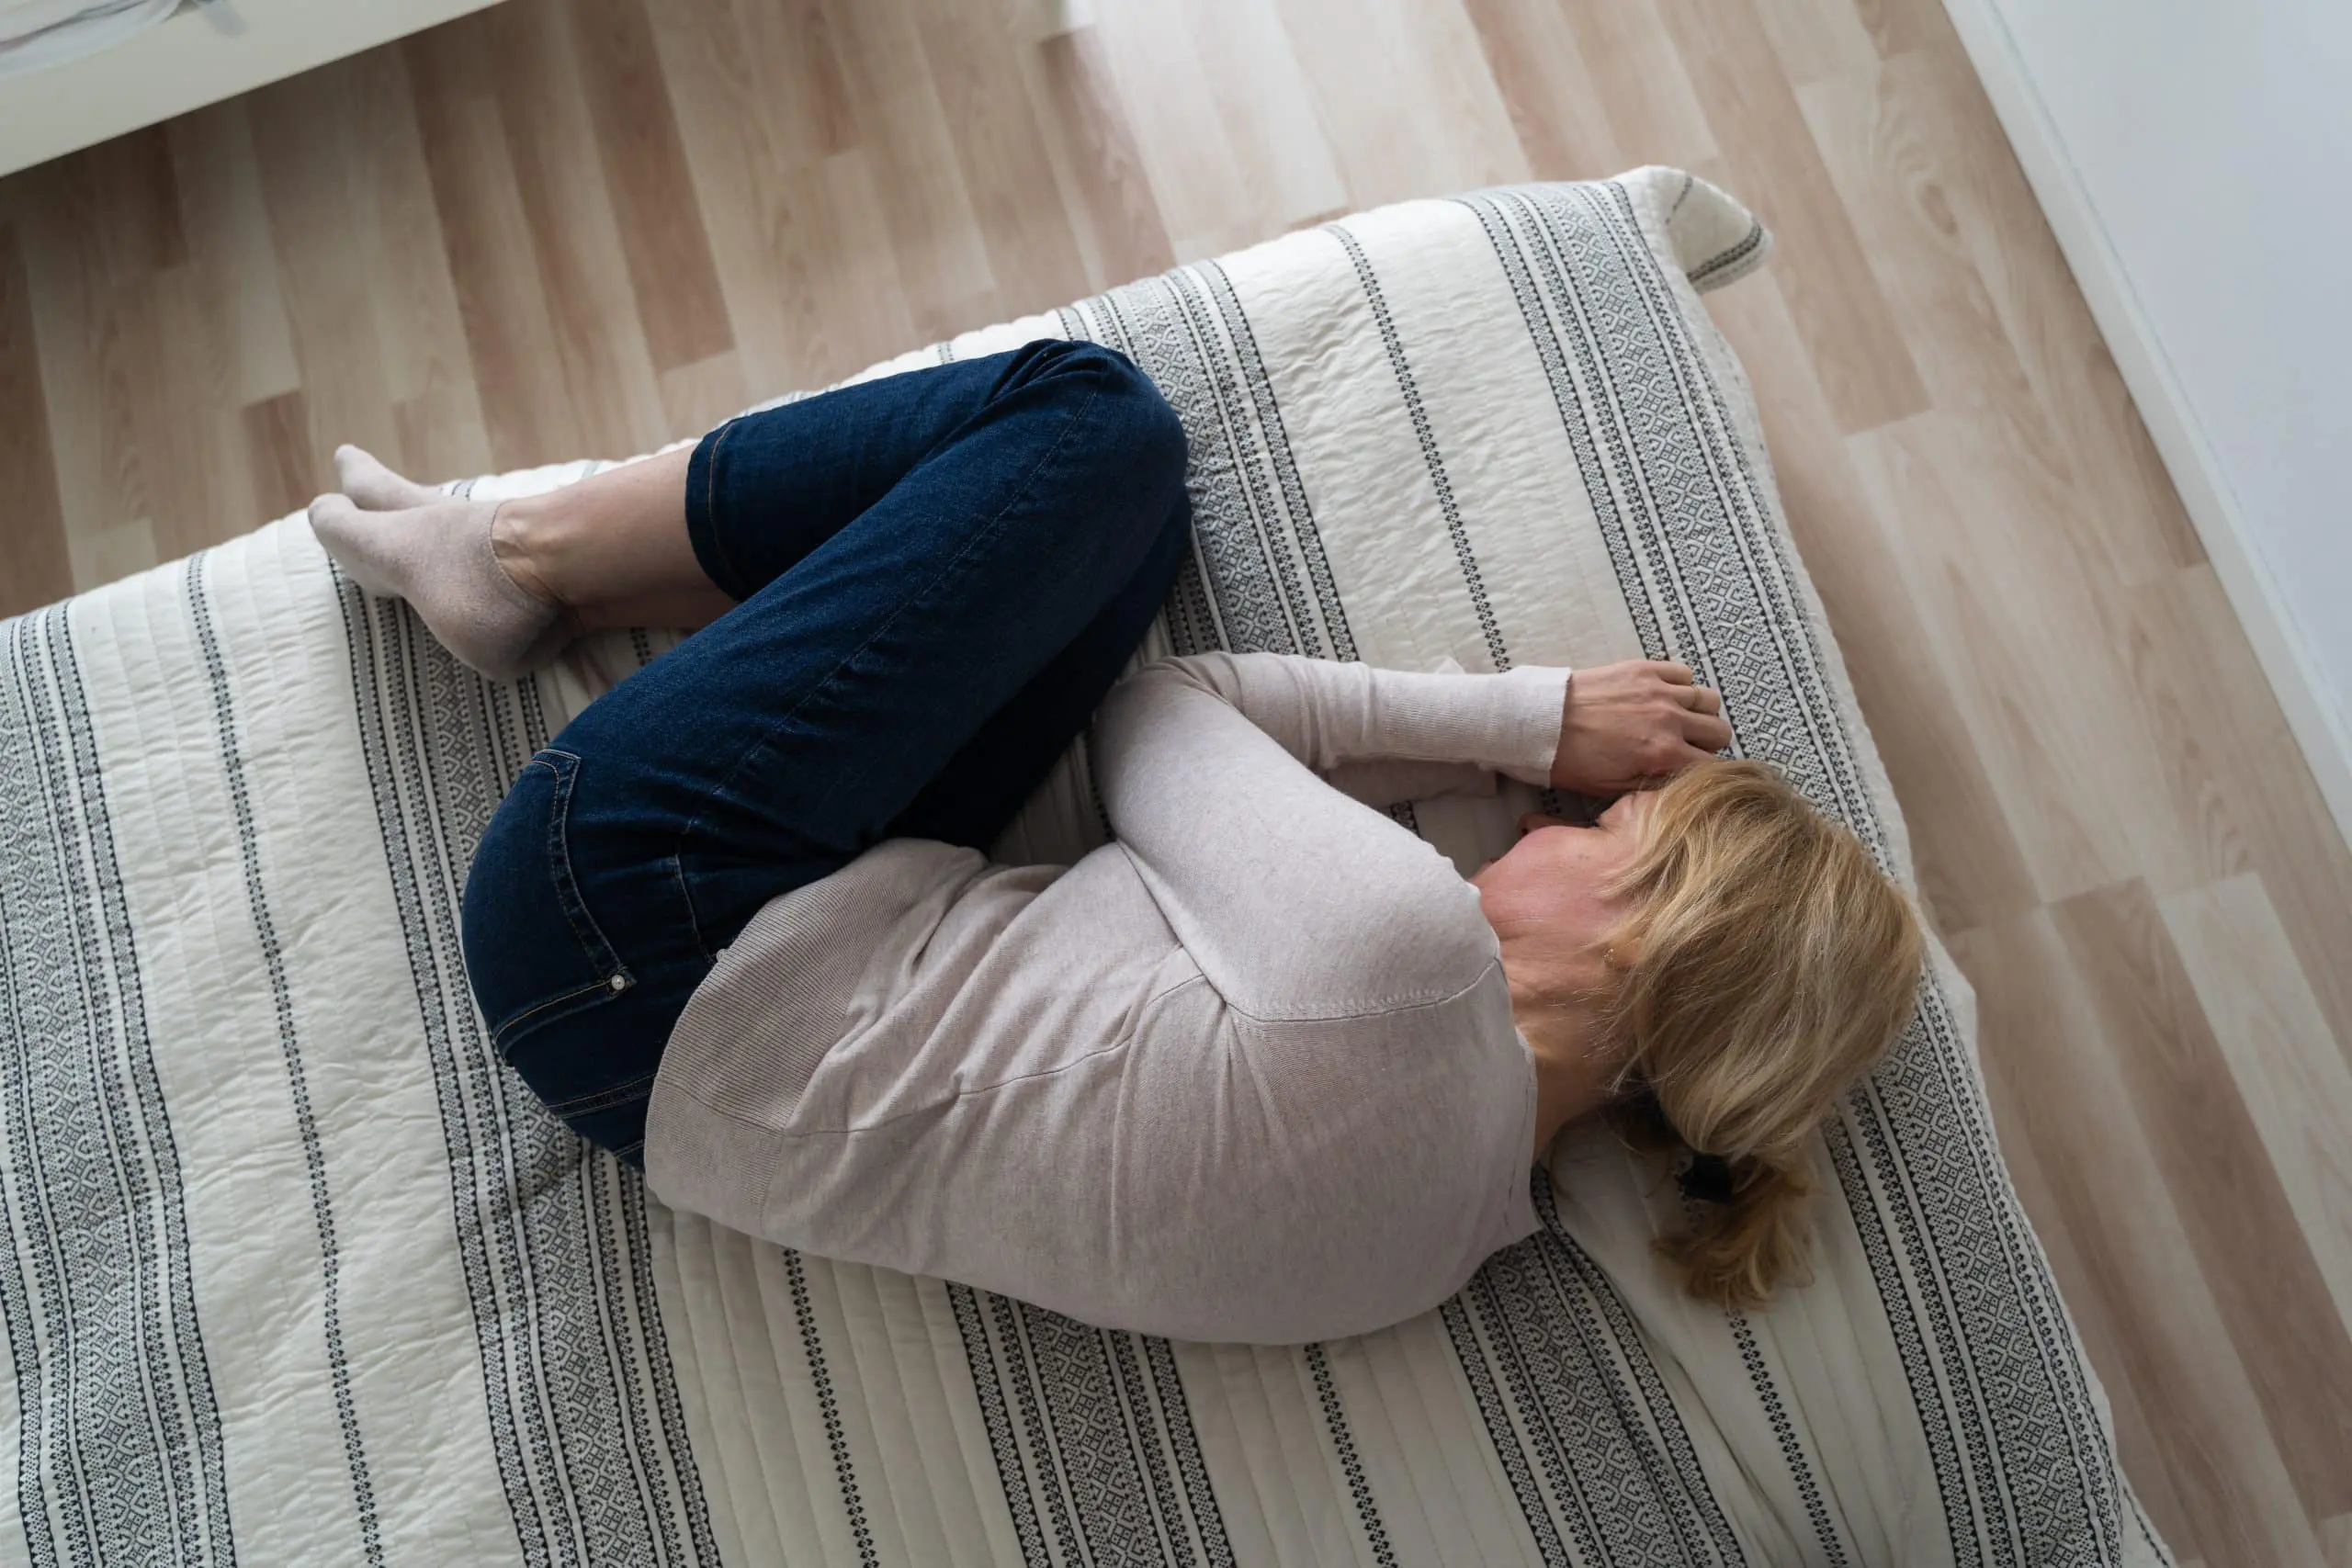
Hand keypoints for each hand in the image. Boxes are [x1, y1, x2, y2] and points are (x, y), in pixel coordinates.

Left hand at [1549, 660, 1730, 793]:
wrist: (1543, 722)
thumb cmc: (1572, 761)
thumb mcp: (1612, 788)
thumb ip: (1653, 784)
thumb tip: (1678, 781)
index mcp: (1664, 754)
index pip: (1711, 765)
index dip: (1703, 770)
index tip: (1691, 769)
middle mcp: (1670, 720)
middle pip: (1720, 731)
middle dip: (1708, 742)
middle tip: (1687, 745)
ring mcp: (1660, 691)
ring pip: (1708, 700)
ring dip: (1699, 713)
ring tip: (1679, 719)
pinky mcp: (1645, 669)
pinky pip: (1684, 673)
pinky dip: (1682, 685)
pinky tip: (1664, 696)